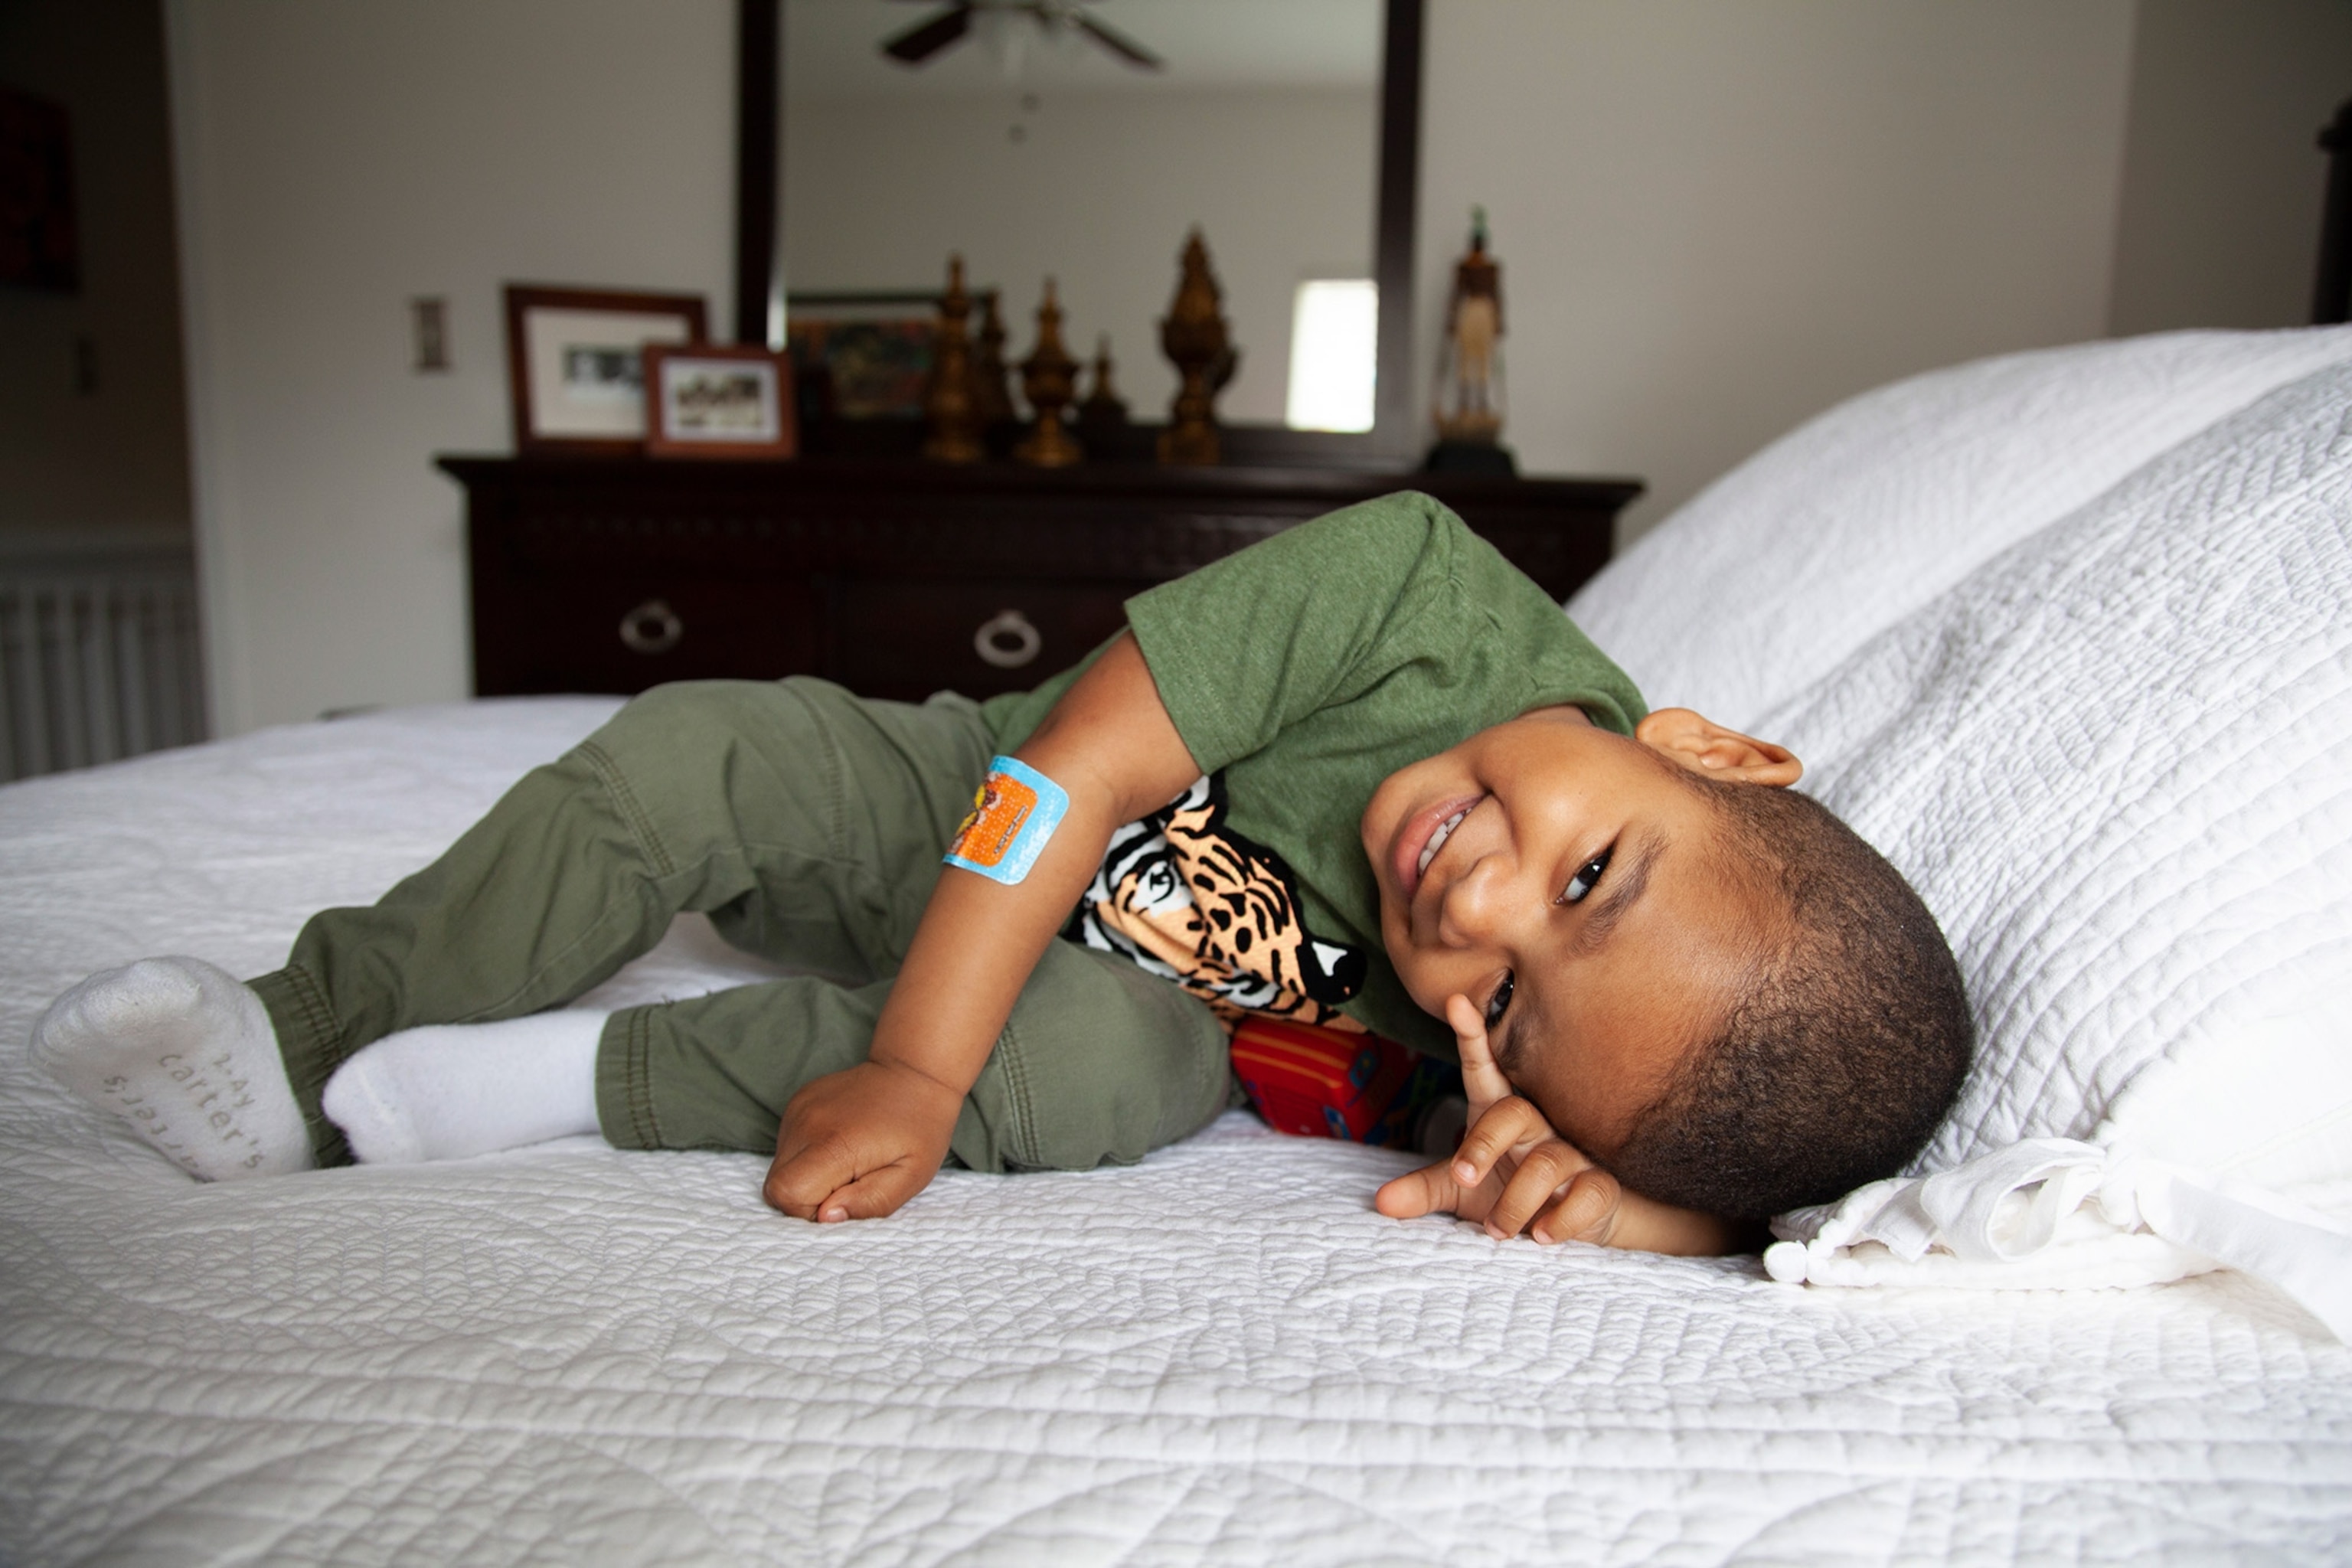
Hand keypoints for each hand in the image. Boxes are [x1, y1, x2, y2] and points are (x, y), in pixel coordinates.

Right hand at [763, 1059, 961, 1222]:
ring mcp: (798, 1109)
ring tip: (847, 1160)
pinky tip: (839, 1142)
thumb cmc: (919, 1129)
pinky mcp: (797, 1101)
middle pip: (775, 1185)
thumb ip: (870, 1202)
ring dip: (807, 1175)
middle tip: (848, 1182)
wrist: (914, 1072)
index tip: (844, 1197)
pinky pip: (787, 1144)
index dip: (810, 1211)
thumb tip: (826, 1217)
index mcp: (835, 1144)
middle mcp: (807, 1124)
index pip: (786, 1194)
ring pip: (779, 1166)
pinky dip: (806, 1154)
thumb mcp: (911, 1176)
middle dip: (806, 1197)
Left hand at [1374, 994, 1626, 1246]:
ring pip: (1547, 1162)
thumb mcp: (1464, 1192)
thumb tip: (1381, 1201)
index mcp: (1500, 1117)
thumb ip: (1426, 1190)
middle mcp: (1537, 1127)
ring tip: (1498, 1231)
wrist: (1576, 1225)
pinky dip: (1563, 1219)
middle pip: (1514, 1112)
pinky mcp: (1599, 1187)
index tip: (1456, 1003)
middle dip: (1483, 1144)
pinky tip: (1544, 1235)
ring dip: (1516, 1202)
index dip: (1472, 1036)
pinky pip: (1588, 1194)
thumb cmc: (1514, 1195)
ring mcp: (1572, 1155)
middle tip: (1463, 1175)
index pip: (1485, 1071)